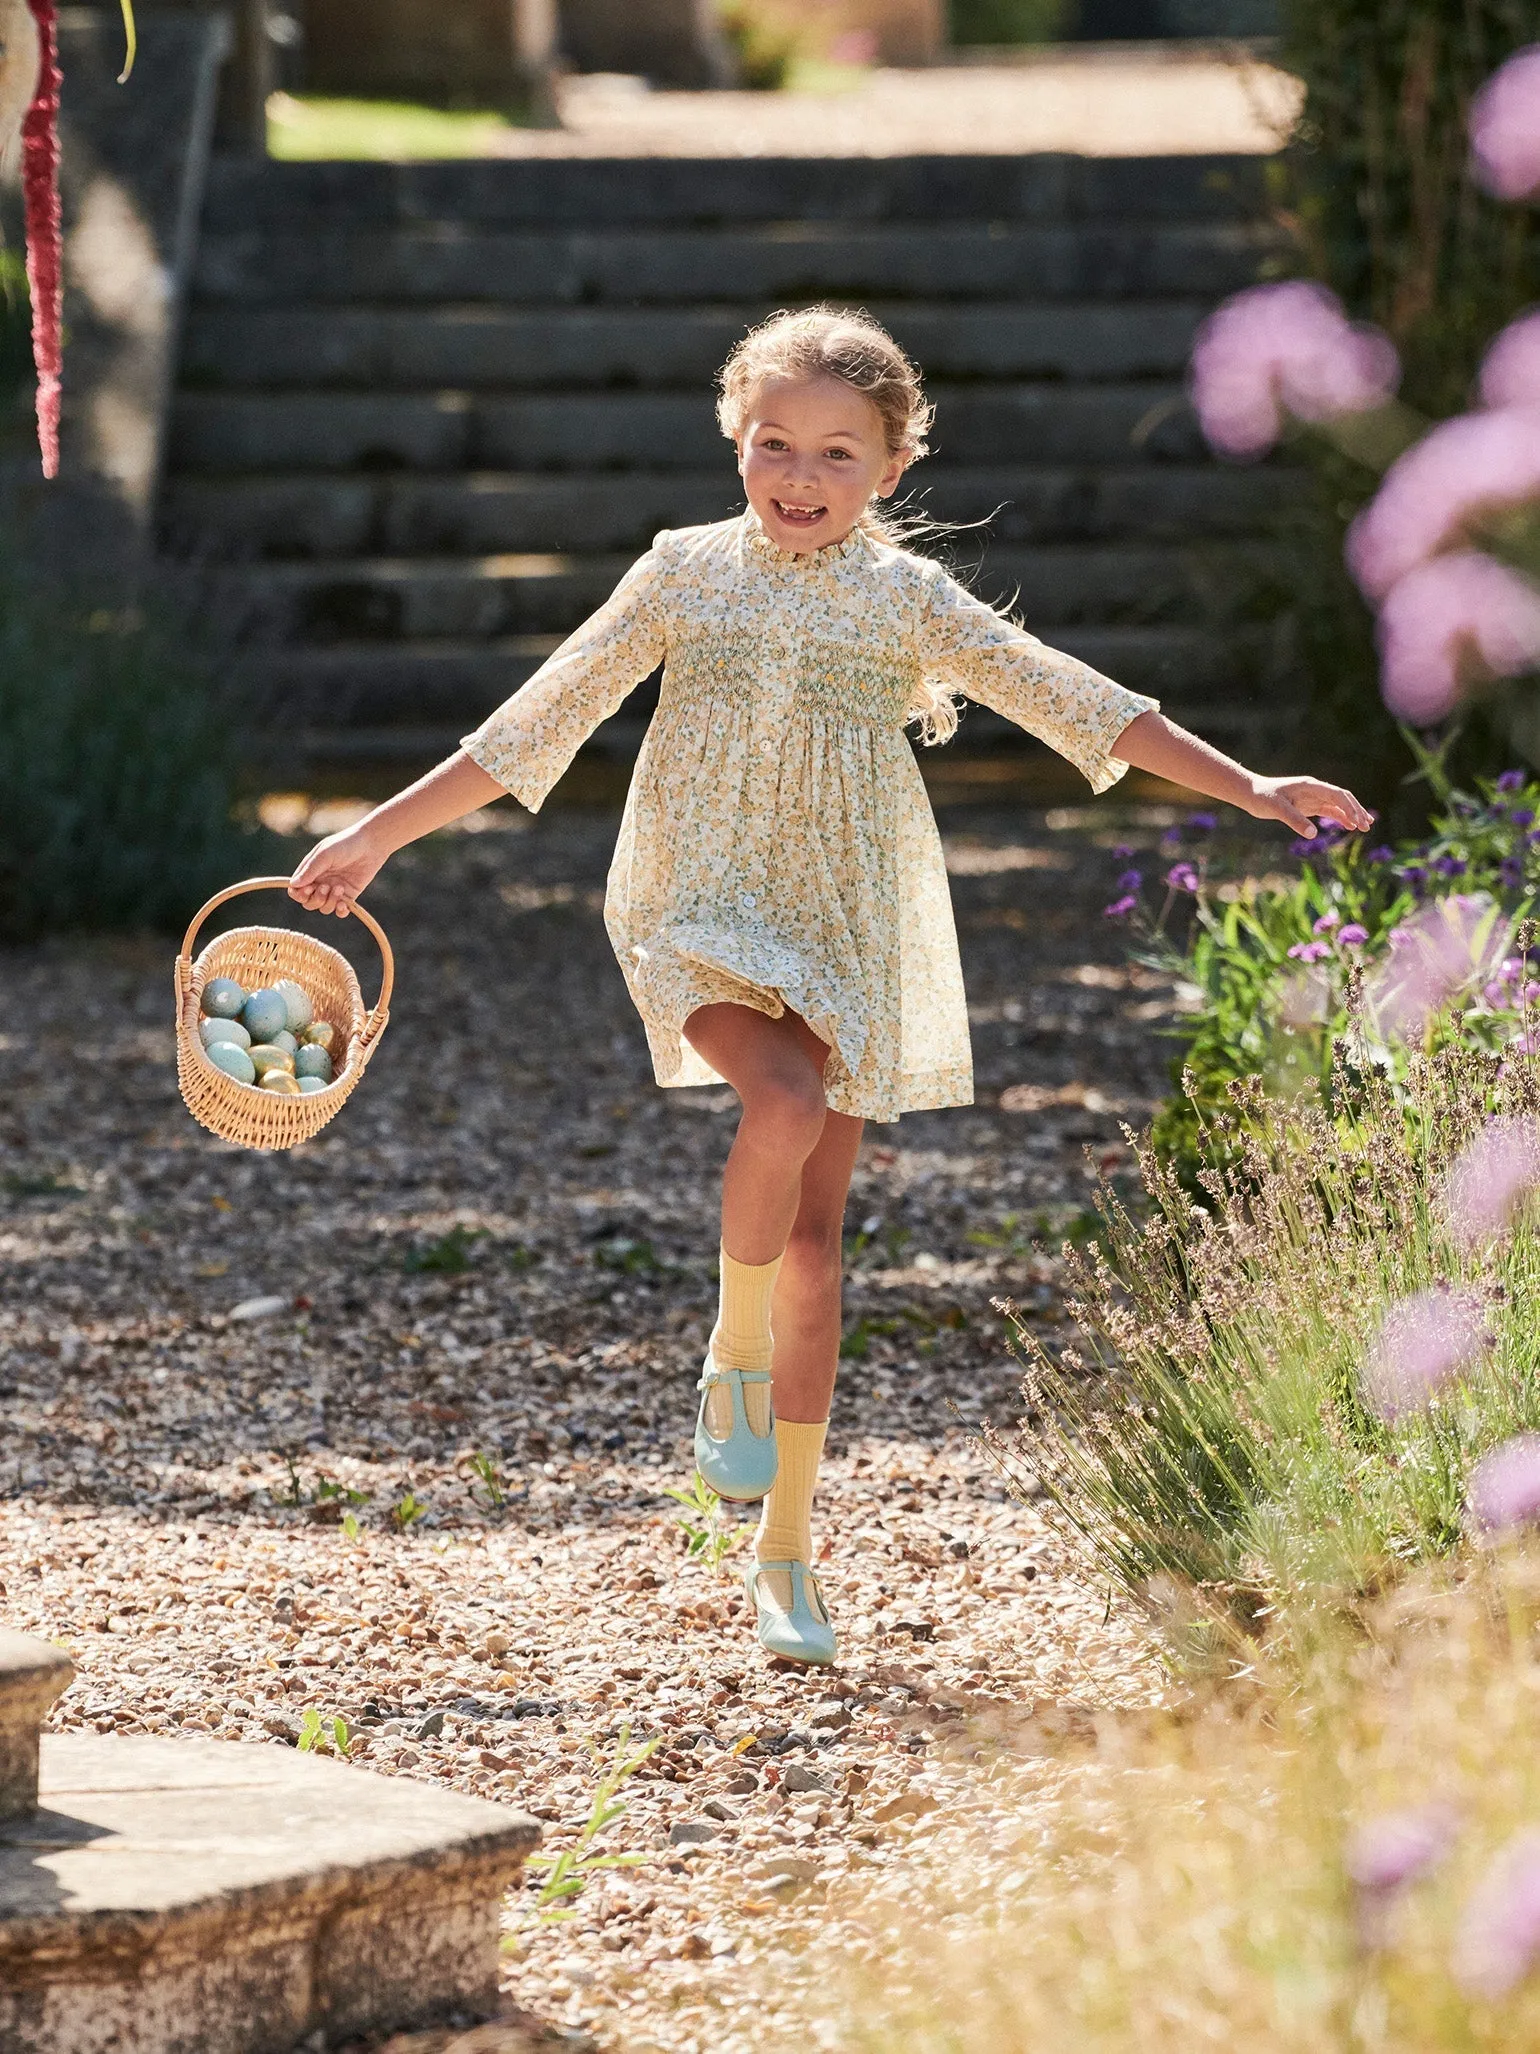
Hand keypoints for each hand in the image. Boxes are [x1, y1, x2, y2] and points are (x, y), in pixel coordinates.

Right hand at [288, 822, 386, 916]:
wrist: (371, 845)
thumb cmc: (345, 845)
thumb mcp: (325, 854)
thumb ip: (310, 869)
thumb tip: (294, 884)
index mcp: (310, 872)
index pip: (296, 890)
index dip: (299, 894)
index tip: (308, 888)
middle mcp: (320, 882)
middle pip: (309, 903)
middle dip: (315, 899)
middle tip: (325, 886)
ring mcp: (334, 890)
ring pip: (324, 908)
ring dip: (329, 902)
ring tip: (340, 888)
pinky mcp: (349, 896)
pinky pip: (340, 911)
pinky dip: (340, 911)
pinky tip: (344, 904)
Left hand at [1244, 775, 1374, 839]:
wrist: (1251, 793)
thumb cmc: (1262, 798)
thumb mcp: (1276, 809)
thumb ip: (1295, 820)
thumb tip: (1313, 834)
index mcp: (1310, 786)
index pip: (1337, 794)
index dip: (1350, 807)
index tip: (1358, 821)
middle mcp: (1315, 789)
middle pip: (1342, 798)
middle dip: (1356, 811)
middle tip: (1367, 826)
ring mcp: (1313, 797)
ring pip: (1338, 805)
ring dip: (1352, 815)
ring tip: (1365, 827)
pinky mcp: (1309, 805)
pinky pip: (1329, 810)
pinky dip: (1341, 817)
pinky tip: (1350, 826)